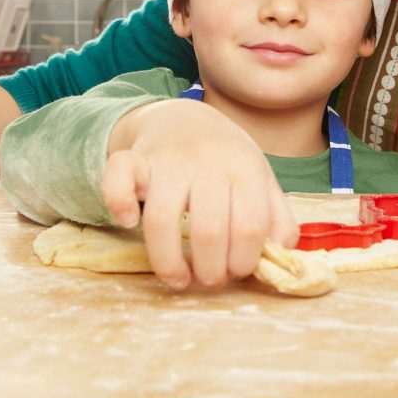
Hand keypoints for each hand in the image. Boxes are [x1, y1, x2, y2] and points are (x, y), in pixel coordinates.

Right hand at [102, 100, 298, 290]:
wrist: (186, 117)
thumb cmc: (227, 159)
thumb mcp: (262, 180)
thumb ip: (277, 217)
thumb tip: (279, 255)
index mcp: (245, 168)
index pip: (251, 227)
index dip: (245, 261)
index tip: (237, 273)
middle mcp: (208, 162)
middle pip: (209, 231)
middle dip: (211, 271)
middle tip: (210, 280)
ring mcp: (169, 160)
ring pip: (163, 219)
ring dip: (169, 263)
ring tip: (178, 280)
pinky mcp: (135, 159)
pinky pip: (118, 176)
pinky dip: (118, 203)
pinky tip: (129, 222)